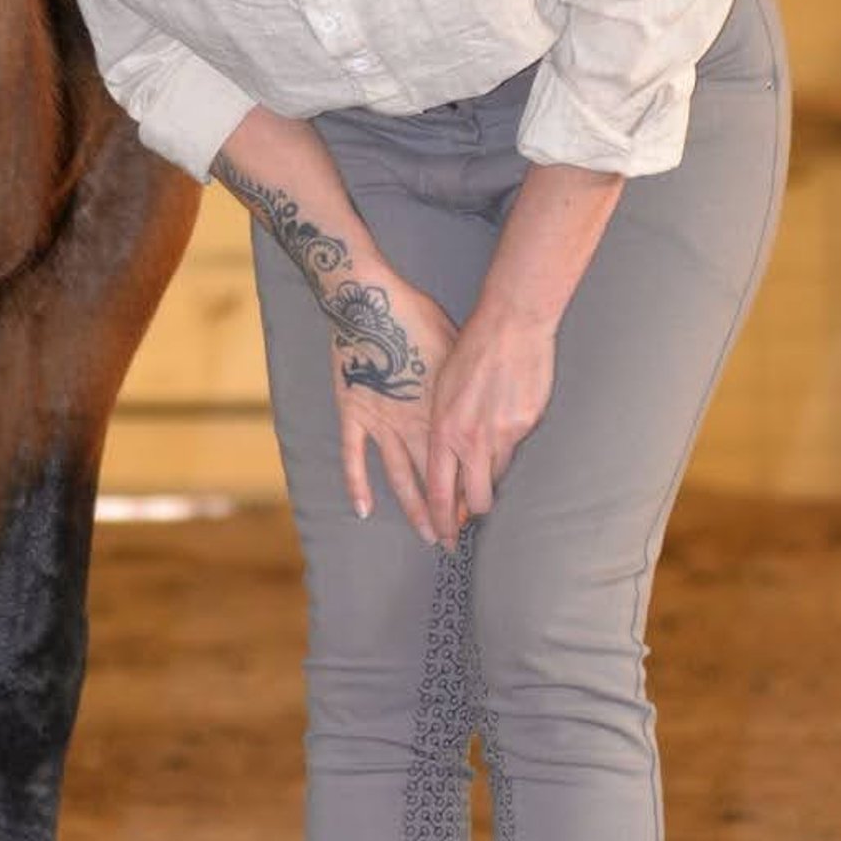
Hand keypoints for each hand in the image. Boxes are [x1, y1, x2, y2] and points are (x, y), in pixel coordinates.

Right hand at [329, 281, 460, 546]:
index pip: (460, 463)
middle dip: (447, 513)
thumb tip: (488, 403)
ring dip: (414, 509)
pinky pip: (354, 456)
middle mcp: (414, 424)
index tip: (479, 514)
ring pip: (400, 477)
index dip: (469, 493)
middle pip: (435, 479)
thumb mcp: (457, 350)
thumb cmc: (419, 316)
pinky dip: (357, 484)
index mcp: (442, 410)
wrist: (371, 300)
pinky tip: (364, 511)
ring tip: (427, 536)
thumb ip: (466, 386)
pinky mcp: (353, 413)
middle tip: (457, 540)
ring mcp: (381, 422)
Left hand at [421, 307, 556, 544]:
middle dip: (470, 517)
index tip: (443, 537)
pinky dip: (509, 450)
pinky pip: (516, 450)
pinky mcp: (527, 426)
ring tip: (485, 479)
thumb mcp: (441, 390)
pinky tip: (506, 433)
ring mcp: (502, 435)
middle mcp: (471, 439)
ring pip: (496, 477)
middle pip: (473, 499)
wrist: (509, 326)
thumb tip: (447, 458)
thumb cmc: (470, 351)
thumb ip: (442, 428)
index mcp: (443, 430)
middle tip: (468, 526)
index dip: (442, 519)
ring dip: (489, 482)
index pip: (439, 490)